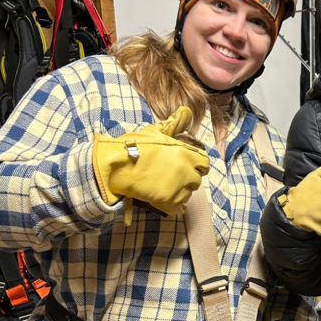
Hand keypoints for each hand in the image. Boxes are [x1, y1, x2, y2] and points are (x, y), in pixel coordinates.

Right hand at [92, 106, 209, 215]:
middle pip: (197, 180)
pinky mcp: (169, 202)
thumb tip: (186, 112)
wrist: (116, 166)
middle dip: (187, 178)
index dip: (196, 165)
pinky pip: (180, 207)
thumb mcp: (154, 131)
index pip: (204, 163)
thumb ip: (174, 124)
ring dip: (180, 191)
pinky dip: (174, 205)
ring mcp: (178, 188)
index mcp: (185, 153)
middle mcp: (186, 170)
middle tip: (172, 176)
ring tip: (165, 186)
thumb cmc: (133, 147)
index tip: (187, 166)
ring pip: (189, 194)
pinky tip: (164, 198)